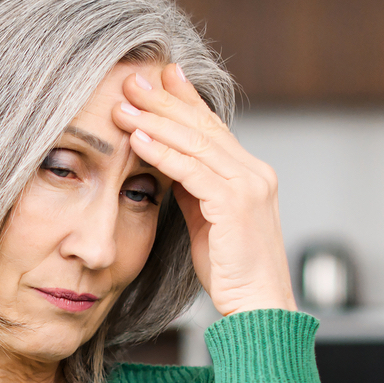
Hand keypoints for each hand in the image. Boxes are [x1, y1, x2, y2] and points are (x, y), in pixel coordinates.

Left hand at [111, 63, 296, 314]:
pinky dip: (162, 153)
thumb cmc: (232, 272)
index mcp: (250, 174)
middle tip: (132, 78)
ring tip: (125, 104)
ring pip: (195, 143)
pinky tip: (138, 138)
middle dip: (165, 100)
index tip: (161, 74)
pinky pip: (192, 171)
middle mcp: (254, 173)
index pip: (212, 127)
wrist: (258, 307)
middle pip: (202, 126)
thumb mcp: (207, 222)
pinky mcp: (236, 205)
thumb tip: (166, 164)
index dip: (185, 99)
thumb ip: (192, 190)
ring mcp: (249, 186)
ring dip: (155, 120)